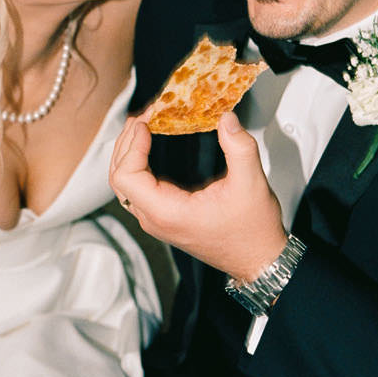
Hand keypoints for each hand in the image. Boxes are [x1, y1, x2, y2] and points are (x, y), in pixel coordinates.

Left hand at [109, 108, 288, 279]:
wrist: (258, 259)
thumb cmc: (252, 231)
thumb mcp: (252, 183)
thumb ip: (239, 147)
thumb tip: (226, 118)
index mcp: (168, 213)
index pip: (127, 177)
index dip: (131, 146)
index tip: (146, 123)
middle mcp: (155, 219)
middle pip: (119, 178)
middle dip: (126, 143)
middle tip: (142, 117)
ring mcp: (157, 220)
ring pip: (124, 185)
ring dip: (128, 154)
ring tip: (141, 127)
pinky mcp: (163, 218)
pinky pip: (137, 190)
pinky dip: (137, 165)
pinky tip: (148, 147)